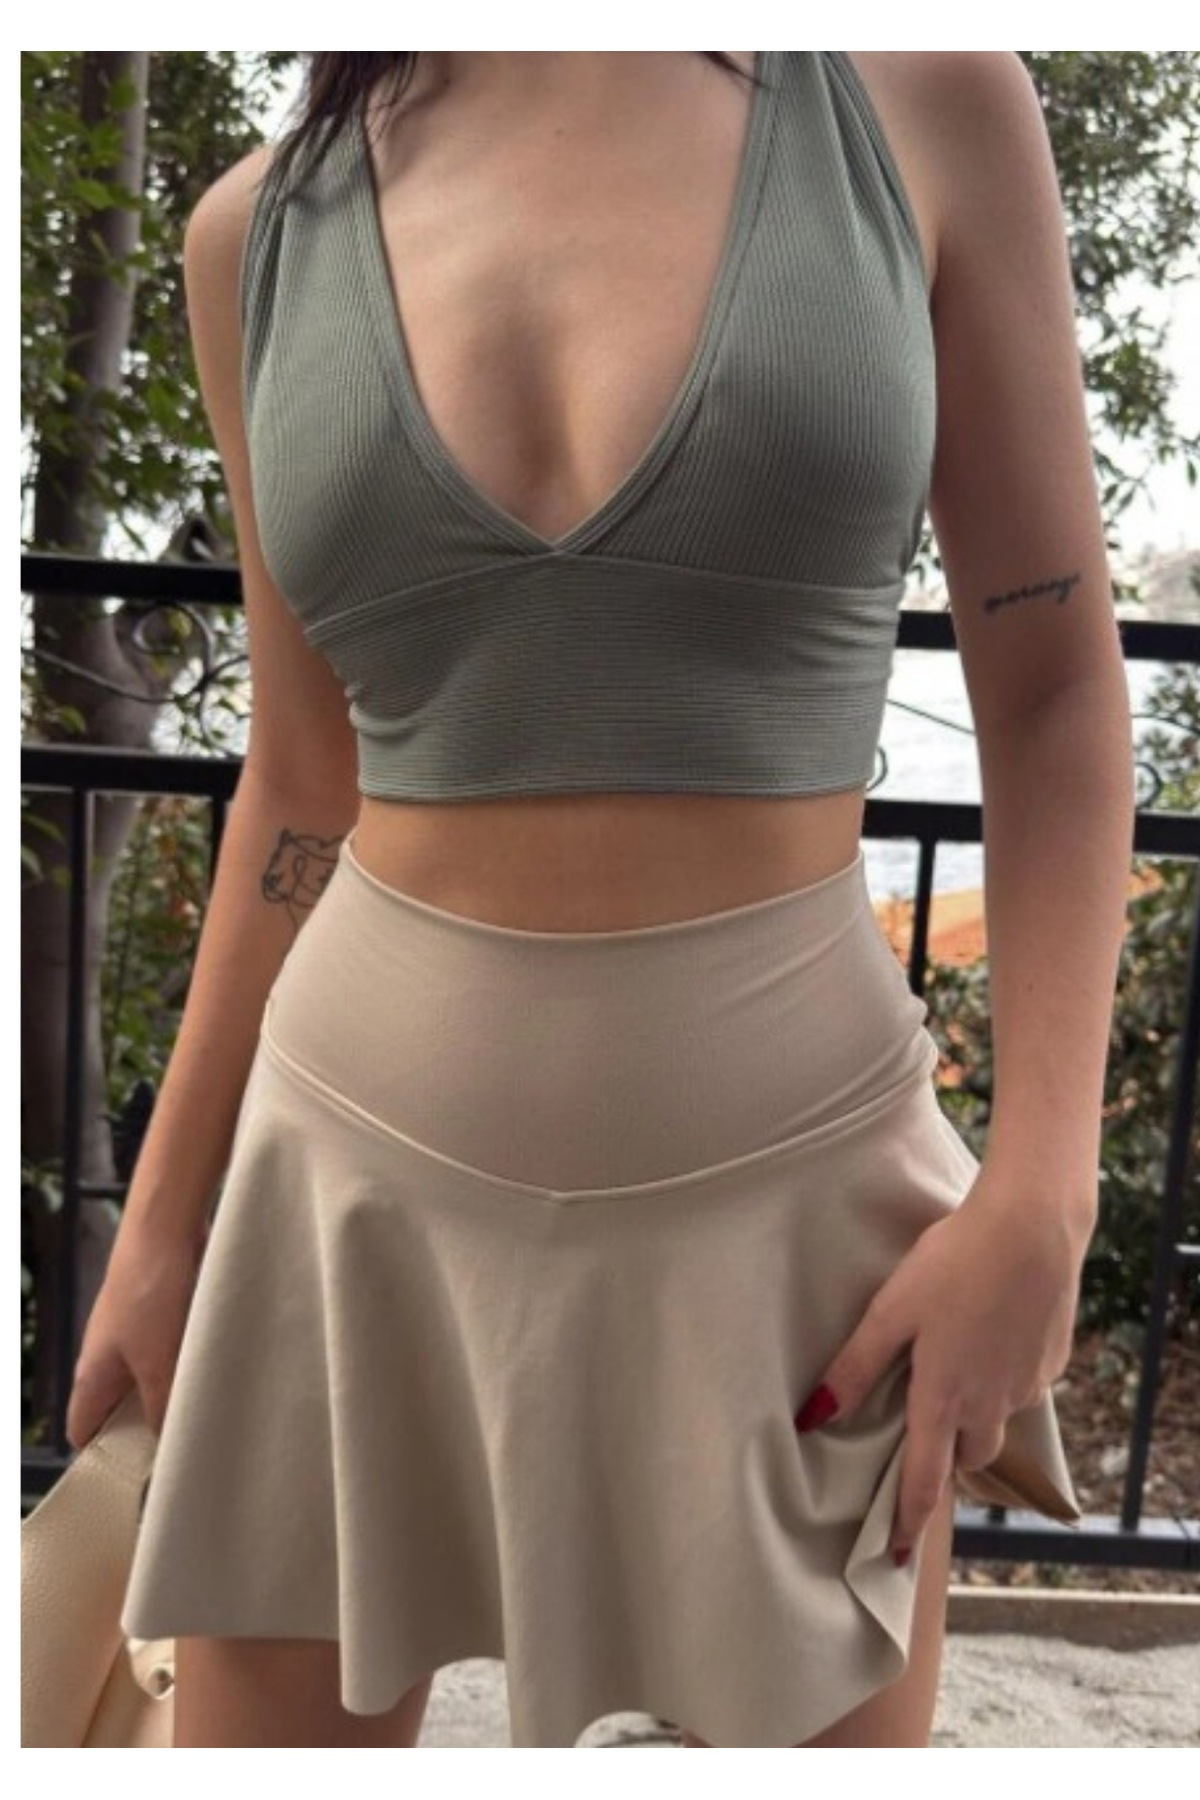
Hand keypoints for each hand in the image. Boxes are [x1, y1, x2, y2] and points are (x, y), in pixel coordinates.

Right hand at [66, 1219, 207, 1450]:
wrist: (167, 1226)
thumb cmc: (149, 1291)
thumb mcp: (157, 1363)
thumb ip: (162, 1408)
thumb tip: (168, 1444)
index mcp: (93, 1376)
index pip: (83, 1431)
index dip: (103, 1459)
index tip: (135, 1480)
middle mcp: (110, 1358)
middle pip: (122, 1409)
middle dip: (150, 1428)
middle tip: (186, 1450)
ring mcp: (136, 1335)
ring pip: (153, 1381)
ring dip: (177, 1394)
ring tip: (209, 1415)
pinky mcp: (163, 1315)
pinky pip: (174, 1354)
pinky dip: (190, 1366)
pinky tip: (218, 1376)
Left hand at [794, 1168, 1087, 1564]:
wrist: (1033, 1230)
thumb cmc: (954, 1263)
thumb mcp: (892, 1311)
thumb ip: (855, 1367)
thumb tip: (813, 1417)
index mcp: (944, 1398)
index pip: (923, 1480)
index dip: (908, 1522)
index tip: (899, 1558)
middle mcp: (991, 1404)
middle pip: (966, 1457)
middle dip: (946, 1462)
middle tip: (926, 1449)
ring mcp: (1027, 1385)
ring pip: (997, 1421)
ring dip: (976, 1417)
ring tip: (957, 1382)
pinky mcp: (1052, 1360)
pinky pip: (1022, 1387)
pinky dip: (1003, 1378)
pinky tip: (991, 1338)